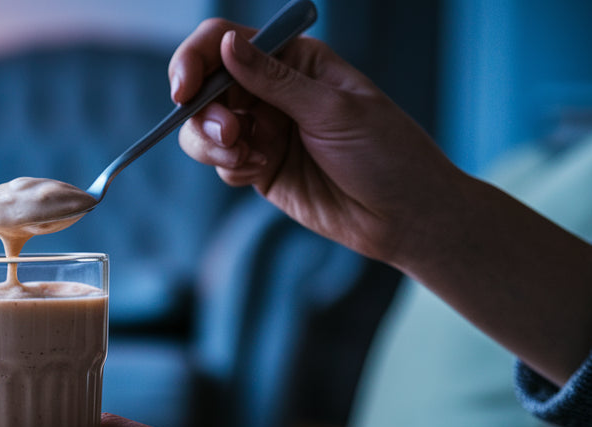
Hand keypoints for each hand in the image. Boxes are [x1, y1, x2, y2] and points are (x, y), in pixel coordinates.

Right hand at [171, 19, 591, 384]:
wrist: (406, 218)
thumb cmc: (386, 153)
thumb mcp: (332, 110)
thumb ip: (274, 80)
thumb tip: (227, 44)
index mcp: (295, 60)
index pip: (228, 43)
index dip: (197, 60)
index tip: (185, 89)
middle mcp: (273, 90)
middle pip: (207, 85)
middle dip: (205, 110)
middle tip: (227, 135)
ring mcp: (264, 129)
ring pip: (205, 127)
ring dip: (210, 142)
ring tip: (243, 159)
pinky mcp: (259, 167)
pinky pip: (220, 161)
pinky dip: (228, 167)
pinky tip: (258, 173)